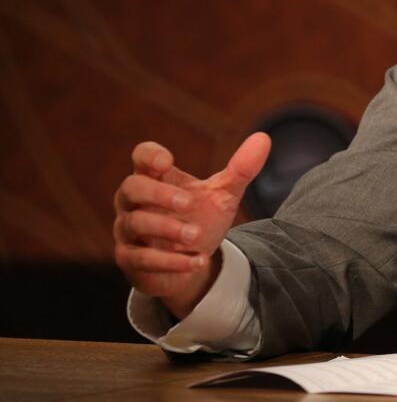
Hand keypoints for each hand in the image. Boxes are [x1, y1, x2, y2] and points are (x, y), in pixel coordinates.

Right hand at [112, 133, 270, 318]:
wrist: (191, 261)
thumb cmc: (200, 218)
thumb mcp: (223, 194)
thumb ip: (241, 169)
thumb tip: (263, 138)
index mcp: (156, 178)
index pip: (141, 156)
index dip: (149, 155)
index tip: (168, 162)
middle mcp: (135, 202)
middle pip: (131, 188)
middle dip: (158, 194)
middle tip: (189, 203)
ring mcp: (128, 231)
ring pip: (134, 223)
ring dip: (167, 229)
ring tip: (196, 236)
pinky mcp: (131, 260)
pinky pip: (142, 259)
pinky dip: (171, 261)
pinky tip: (197, 262)